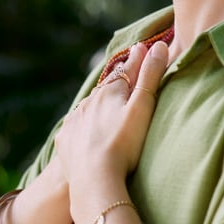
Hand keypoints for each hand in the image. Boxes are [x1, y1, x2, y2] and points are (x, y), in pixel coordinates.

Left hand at [55, 41, 169, 183]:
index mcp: (110, 91)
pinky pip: (76, 128)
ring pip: (89, 107)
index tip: (141, 48)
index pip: (126, 70)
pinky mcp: (66, 139)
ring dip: (99, 104)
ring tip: (106, 106)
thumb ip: (150, 76)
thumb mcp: (143, 107)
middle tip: (125, 76)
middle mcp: (89, 101)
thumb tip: (158, 45)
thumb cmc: (124, 143)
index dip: (136, 60)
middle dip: (116, 82)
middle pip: (106, 87)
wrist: (94, 178)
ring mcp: (75, 120)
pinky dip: (84, 126)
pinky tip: (88, 132)